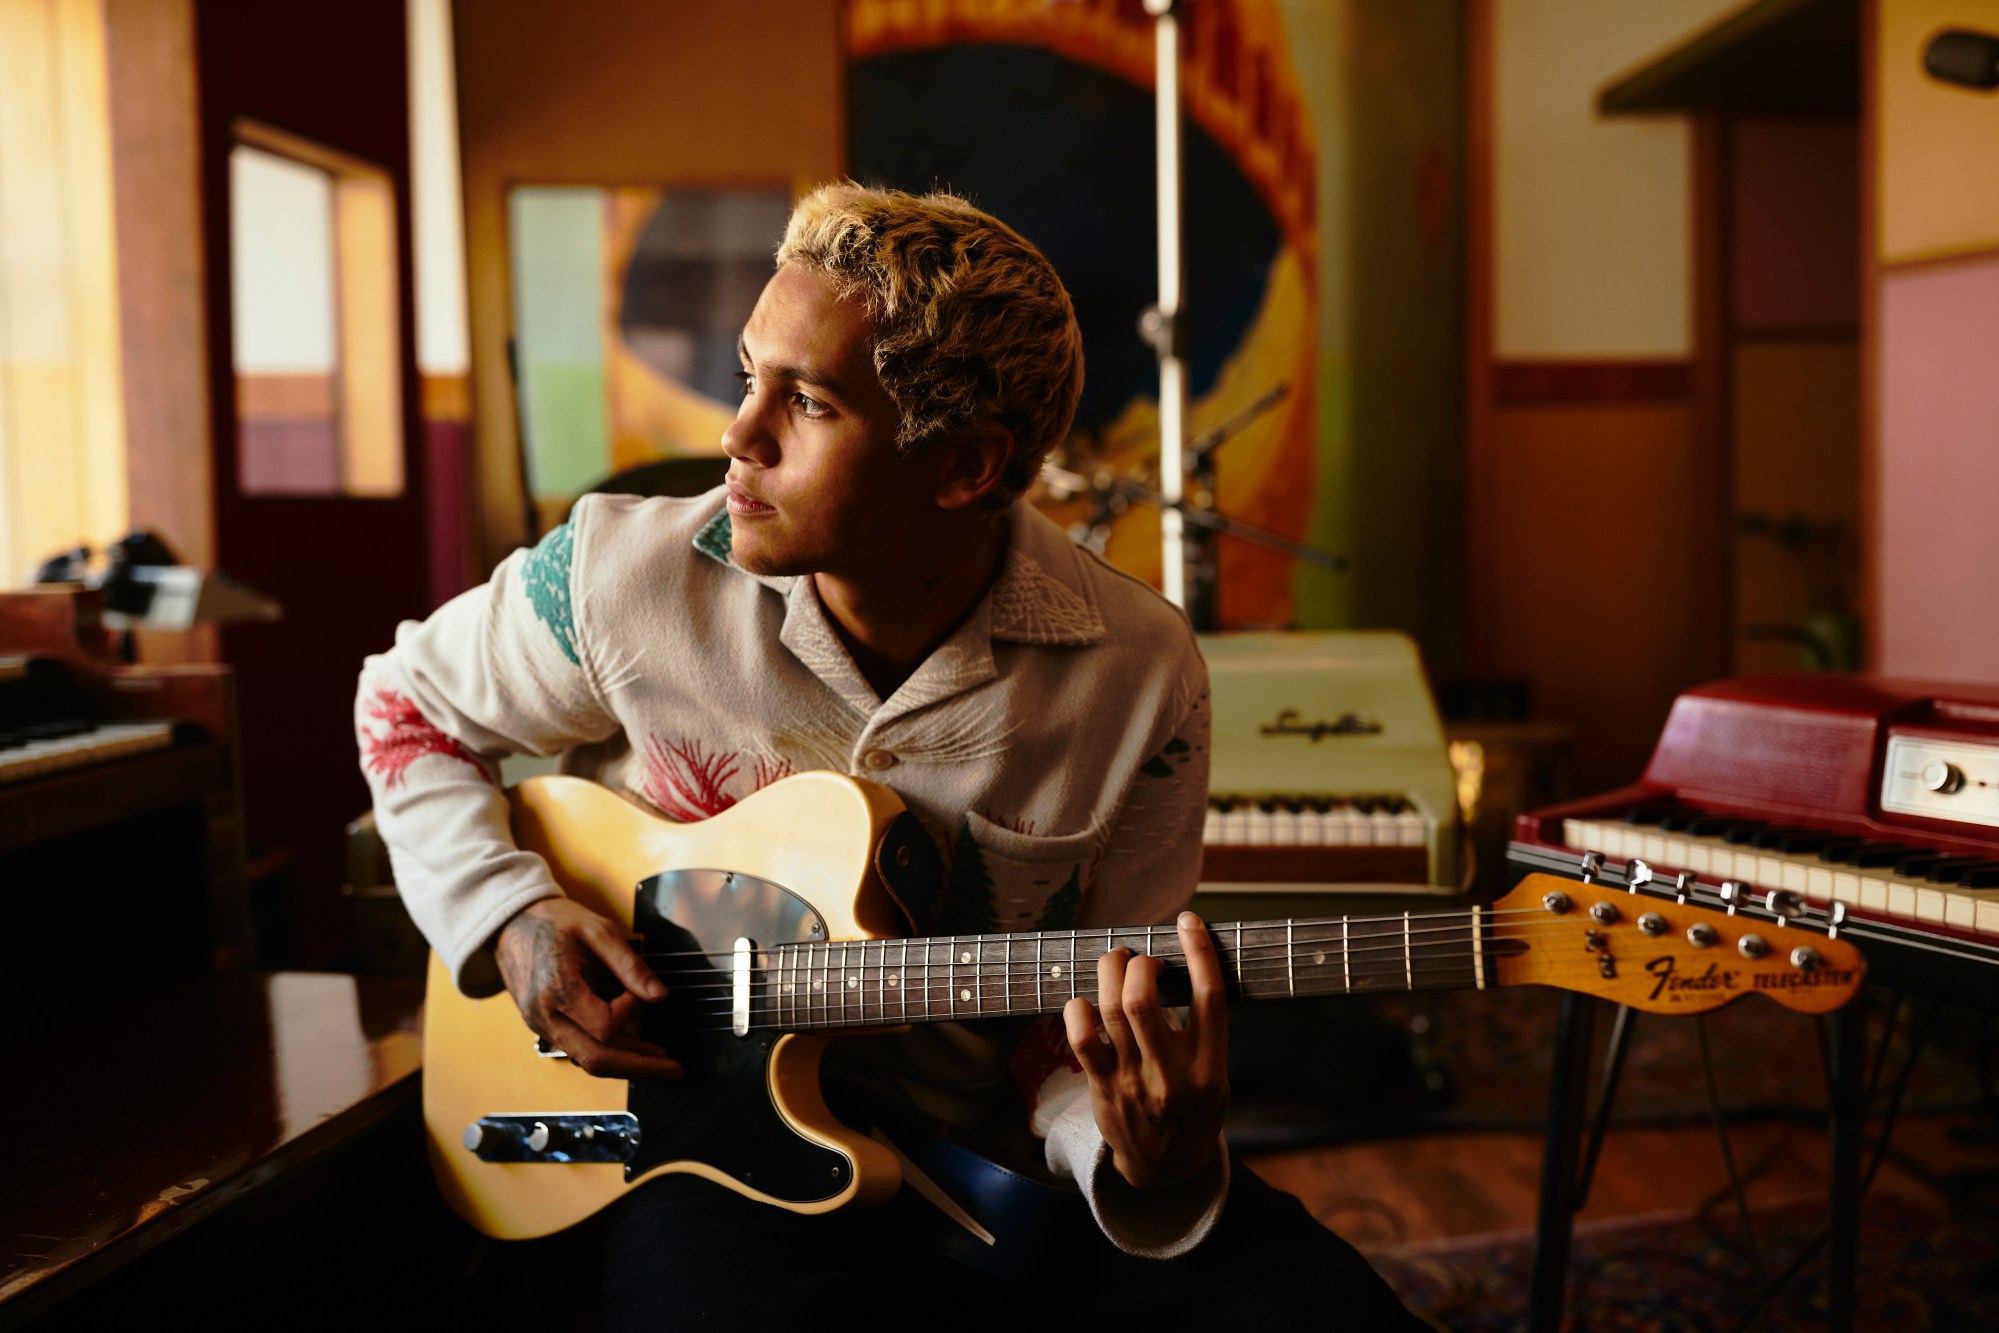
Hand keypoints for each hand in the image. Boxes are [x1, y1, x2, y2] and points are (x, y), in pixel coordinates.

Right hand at [495, 897, 680, 1079]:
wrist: (510, 923)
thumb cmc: (552, 921)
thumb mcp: (597, 930)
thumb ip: (630, 965)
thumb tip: (659, 995)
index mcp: (556, 990)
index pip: (604, 1026)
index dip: (631, 1012)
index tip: (640, 993)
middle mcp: (545, 1016)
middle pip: (596, 1059)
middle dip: (639, 1066)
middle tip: (674, 1068)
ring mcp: (541, 1025)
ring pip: (587, 1060)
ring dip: (625, 1063)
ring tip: (660, 1060)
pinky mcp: (544, 1026)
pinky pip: (578, 1049)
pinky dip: (608, 1052)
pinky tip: (632, 1048)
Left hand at [1062, 912, 1228, 1188]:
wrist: (1166, 1168)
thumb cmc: (1194, 1108)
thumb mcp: (1215, 1074)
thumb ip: (1201, 1030)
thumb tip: (1179, 965)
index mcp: (1209, 1068)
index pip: (1208, 998)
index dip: (1199, 952)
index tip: (1188, 922)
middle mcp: (1171, 1075)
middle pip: (1143, 1001)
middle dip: (1137, 965)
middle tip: (1140, 959)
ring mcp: (1132, 1082)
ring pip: (1110, 1011)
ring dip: (1109, 973)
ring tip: (1116, 962)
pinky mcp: (1103, 1088)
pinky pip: (1081, 1039)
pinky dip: (1078, 1009)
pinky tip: (1087, 1001)